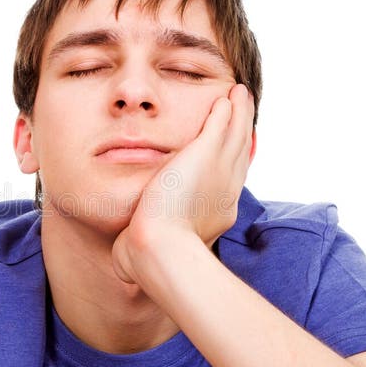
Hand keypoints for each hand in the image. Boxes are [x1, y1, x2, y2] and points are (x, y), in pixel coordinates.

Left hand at [113, 84, 254, 283]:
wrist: (159, 250)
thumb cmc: (147, 260)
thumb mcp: (147, 251)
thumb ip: (139, 249)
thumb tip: (121, 271)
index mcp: (215, 215)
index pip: (227, 183)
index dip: (232, 165)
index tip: (233, 153)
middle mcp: (225, 192)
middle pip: (239, 154)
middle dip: (242, 132)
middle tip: (244, 113)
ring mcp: (218, 172)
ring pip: (236, 135)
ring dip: (240, 113)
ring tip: (240, 95)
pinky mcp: (206, 154)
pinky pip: (222, 124)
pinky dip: (227, 109)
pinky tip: (227, 95)